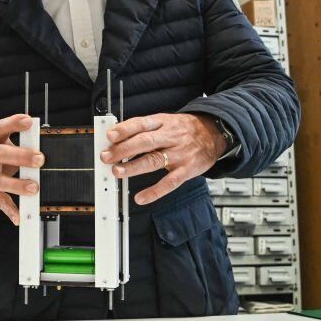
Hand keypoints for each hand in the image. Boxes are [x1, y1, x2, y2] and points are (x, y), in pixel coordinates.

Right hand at [0, 114, 42, 225]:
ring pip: (0, 180)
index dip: (14, 123)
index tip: (28, 121)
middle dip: (21, 156)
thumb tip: (40, 145)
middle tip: (39, 159)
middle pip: (1, 154)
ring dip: (17, 184)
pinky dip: (9, 210)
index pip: (0, 129)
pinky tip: (18, 216)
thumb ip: (17, 144)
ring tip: (33, 188)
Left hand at [99, 113, 225, 205]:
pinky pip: (170, 183)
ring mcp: (179, 154)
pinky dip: (155, 192)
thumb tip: (116, 139)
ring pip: (154, 160)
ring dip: (134, 167)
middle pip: (145, 142)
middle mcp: (170, 137)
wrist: (214, 134)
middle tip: (107, 157)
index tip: (110, 136)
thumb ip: (143, 129)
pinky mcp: (187, 170)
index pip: (141, 124)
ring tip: (117, 172)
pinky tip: (141, 197)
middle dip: (123, 149)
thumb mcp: (165, 122)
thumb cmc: (183, 129)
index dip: (125, 129)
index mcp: (163, 123)